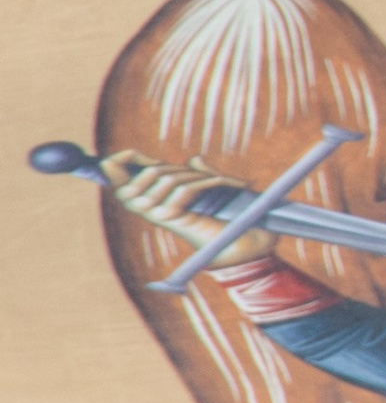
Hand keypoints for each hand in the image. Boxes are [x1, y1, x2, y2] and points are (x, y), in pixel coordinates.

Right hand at [98, 150, 272, 262]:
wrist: (252, 246)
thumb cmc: (236, 219)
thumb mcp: (216, 189)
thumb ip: (200, 173)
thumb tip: (193, 159)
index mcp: (154, 201)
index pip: (117, 177)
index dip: (123, 160)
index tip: (141, 156)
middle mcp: (152, 210)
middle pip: (147, 174)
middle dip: (172, 168)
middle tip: (198, 176)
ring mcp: (164, 217)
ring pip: (168, 180)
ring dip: (197, 175)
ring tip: (220, 183)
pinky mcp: (180, 223)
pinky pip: (185, 191)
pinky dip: (210, 182)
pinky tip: (228, 184)